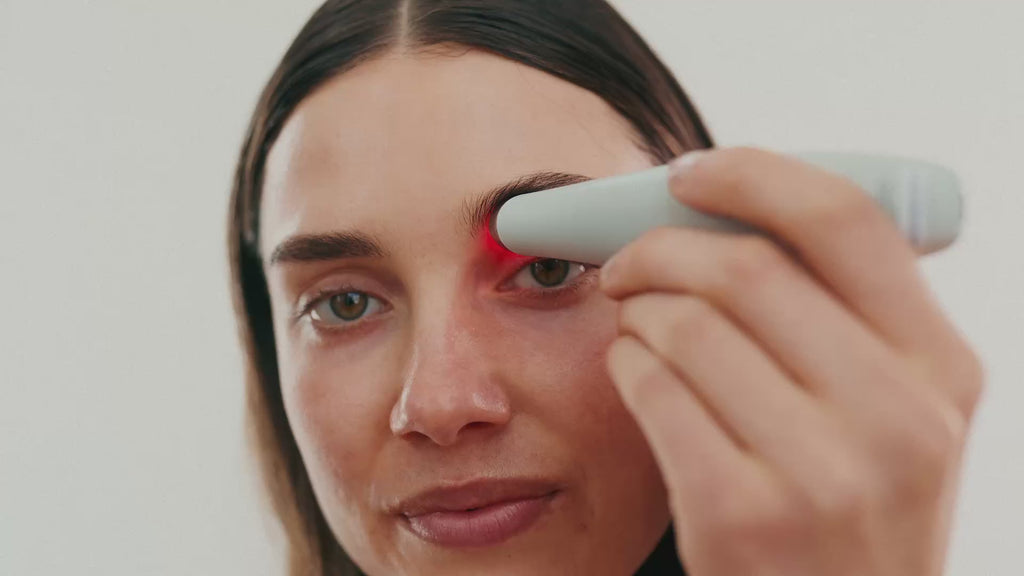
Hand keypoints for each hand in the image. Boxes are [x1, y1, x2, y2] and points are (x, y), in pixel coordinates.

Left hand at [600, 147, 983, 575]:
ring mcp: (823, 473)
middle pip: (745, 267)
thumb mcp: (890, 411)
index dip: (752, 174)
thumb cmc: (850, 504)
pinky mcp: (742, 516)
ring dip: (637, 309)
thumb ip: (838, 316)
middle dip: (660, 246)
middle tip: (626, 260)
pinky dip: (625, 363)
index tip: (687, 171)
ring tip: (637, 324)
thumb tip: (725, 211)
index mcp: (942, 367)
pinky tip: (634, 371)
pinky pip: (653, 389)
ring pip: (686, 324)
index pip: (845, 219)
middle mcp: (898, 416)